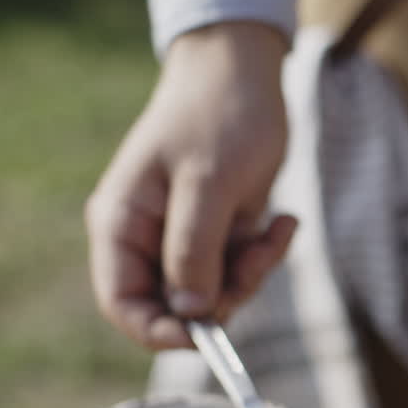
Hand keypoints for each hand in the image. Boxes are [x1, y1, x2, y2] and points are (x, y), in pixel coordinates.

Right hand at [85, 22, 297, 349]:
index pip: (122, 303)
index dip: (158, 331)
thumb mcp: (209, 182)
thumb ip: (194, 248)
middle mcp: (146, 236)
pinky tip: (286, 221)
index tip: (205, 335)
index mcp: (121, 223)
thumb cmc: (218, 115)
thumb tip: (189, 311)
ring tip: (278, 228)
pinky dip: (266, 254)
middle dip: (222, 296)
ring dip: (253, 272)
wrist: (245, 71)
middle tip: (257, 262)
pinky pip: (240, 268)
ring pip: (214, 292)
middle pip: (174, 305)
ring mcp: (183, 236)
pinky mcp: (218, 231)